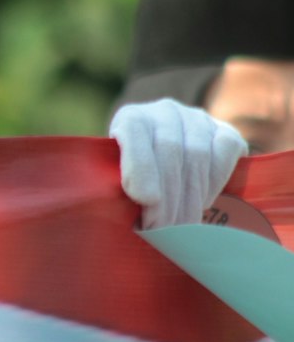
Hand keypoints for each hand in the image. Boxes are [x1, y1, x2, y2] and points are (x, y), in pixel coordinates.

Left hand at [109, 98, 246, 229]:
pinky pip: (225, 151)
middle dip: (167, 197)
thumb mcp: (118, 180)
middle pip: (170, 150)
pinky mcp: (225, 130)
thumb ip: (117, 188)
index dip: (140, 165)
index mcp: (131, 117)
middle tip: (162, 230)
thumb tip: (135, 210)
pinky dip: (215, 182)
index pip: (134, 130)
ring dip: (191, 198)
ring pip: (198, 155)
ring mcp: (197, 119)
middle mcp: (165, 111)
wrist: (168, 167)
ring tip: (181, 228)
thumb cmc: (136, 181)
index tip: (144, 200)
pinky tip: (203, 204)